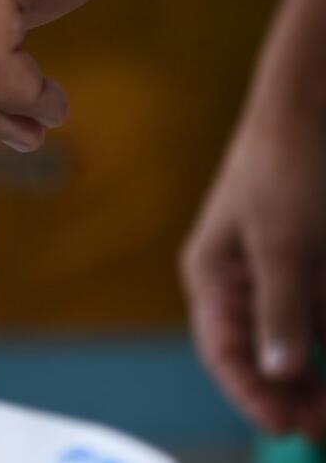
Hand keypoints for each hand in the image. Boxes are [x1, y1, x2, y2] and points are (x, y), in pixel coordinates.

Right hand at [183, 117, 325, 436]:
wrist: (314, 99)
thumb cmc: (284, 160)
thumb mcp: (283, 238)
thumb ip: (281, 306)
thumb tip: (280, 370)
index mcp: (214, 274)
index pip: (225, 351)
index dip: (253, 394)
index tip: (288, 426)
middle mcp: (244, 280)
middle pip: (262, 353)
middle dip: (293, 394)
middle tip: (322, 429)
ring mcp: (283, 272)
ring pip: (299, 339)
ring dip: (319, 373)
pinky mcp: (314, 262)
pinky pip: (322, 314)